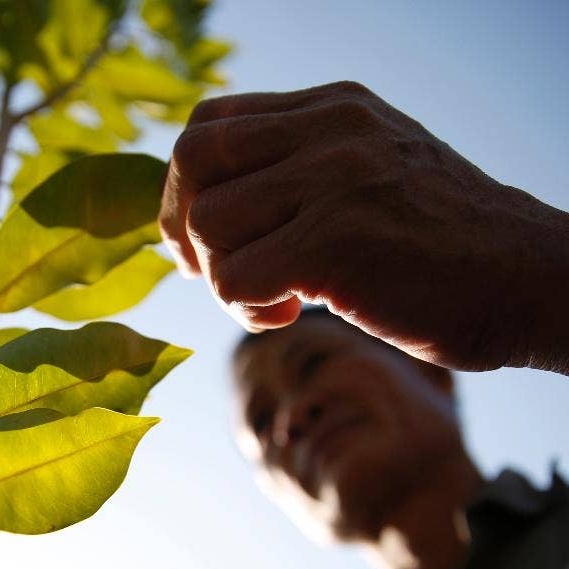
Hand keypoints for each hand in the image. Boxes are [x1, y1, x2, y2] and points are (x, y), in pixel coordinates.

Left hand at [161, 81, 568, 372]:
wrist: (531, 280)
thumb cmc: (443, 244)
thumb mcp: (370, 173)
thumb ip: (298, 170)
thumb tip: (204, 206)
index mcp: (333, 109)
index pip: (213, 121)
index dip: (188, 181)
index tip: (200, 235)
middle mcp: (329, 130)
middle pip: (195, 157)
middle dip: (182, 224)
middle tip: (210, 271)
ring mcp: (334, 180)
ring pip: (209, 223)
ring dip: (223, 278)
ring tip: (274, 298)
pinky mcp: (336, 241)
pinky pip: (235, 278)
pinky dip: (246, 308)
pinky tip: (290, 314)